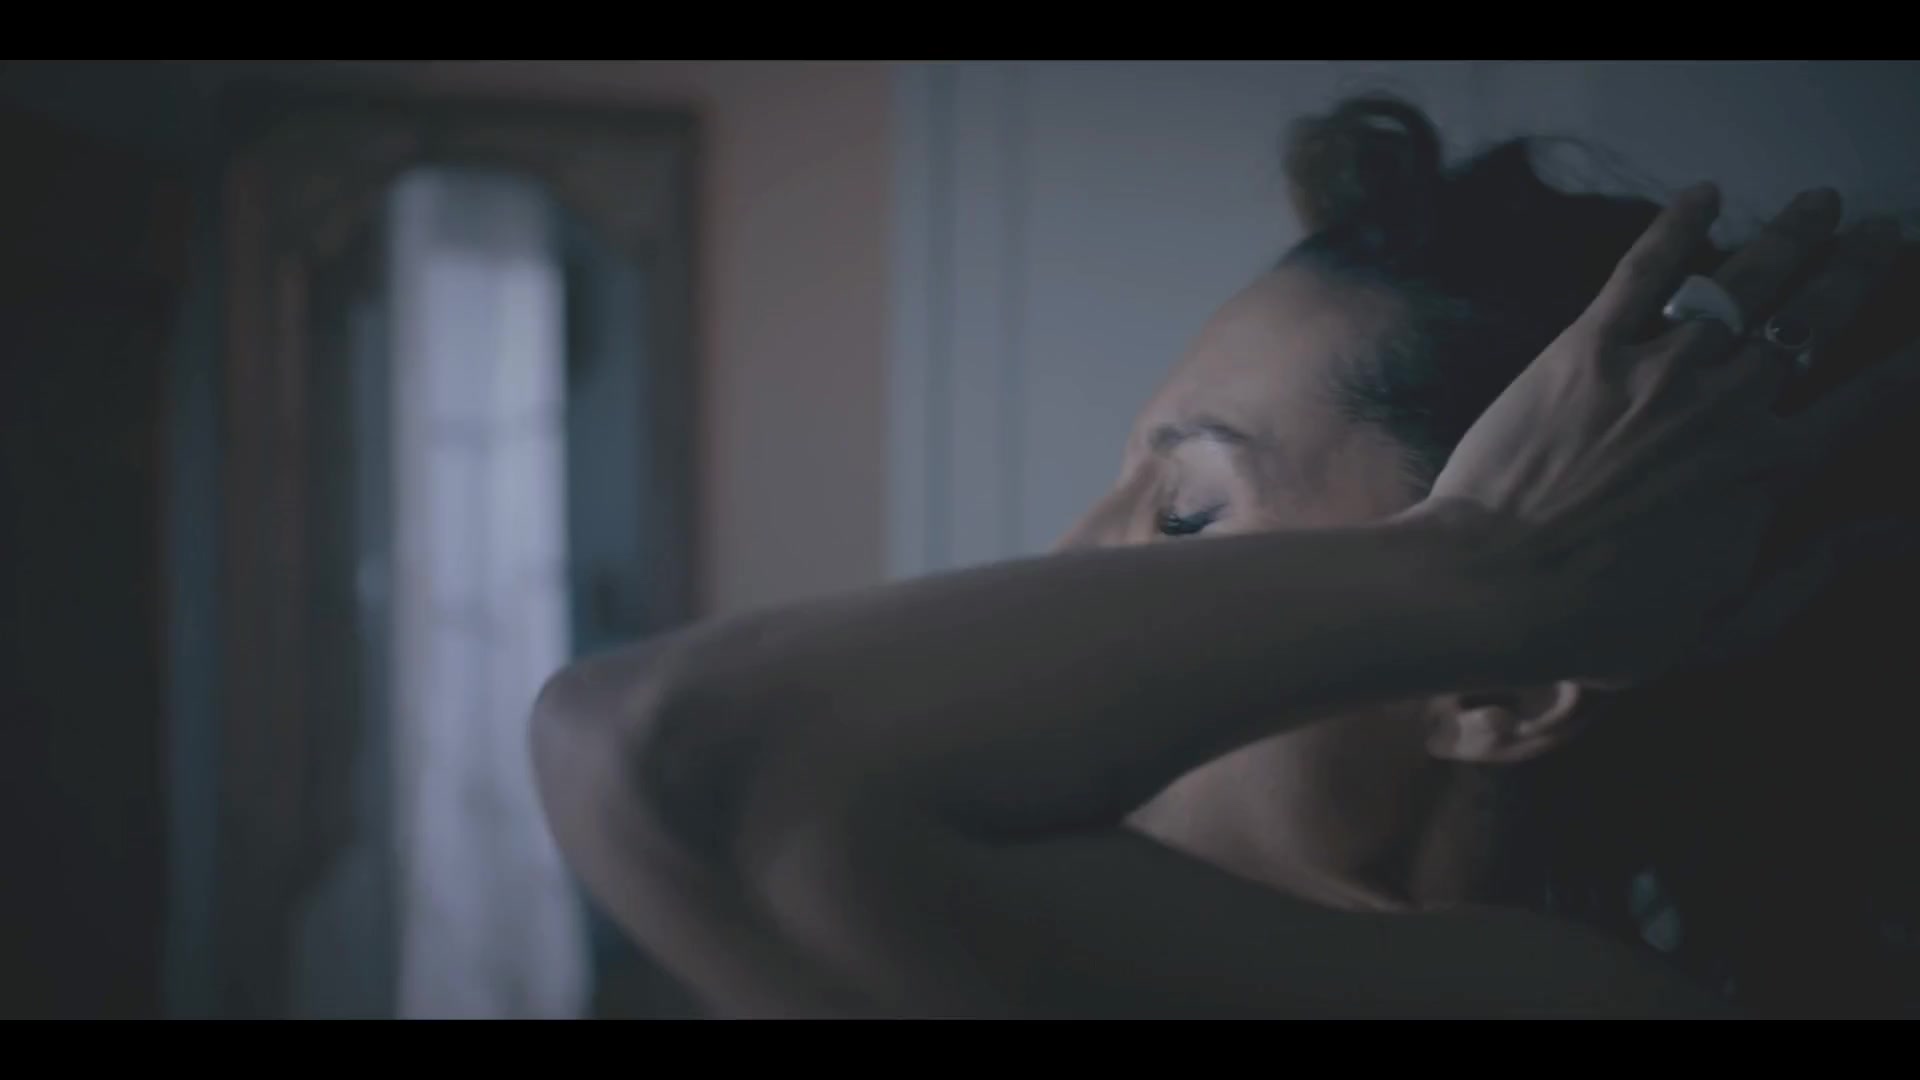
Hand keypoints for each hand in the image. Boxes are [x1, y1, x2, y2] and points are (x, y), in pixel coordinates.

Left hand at [1422, 183, 1914, 686]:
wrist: (1492, 588)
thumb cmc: (1601, 624)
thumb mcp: (1724, 624)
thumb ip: (1812, 574)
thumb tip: (1890, 537)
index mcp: (1768, 471)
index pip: (1865, 402)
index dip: (1905, 366)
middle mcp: (1727, 404)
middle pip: (1814, 318)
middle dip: (1860, 268)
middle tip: (1888, 233)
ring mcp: (1657, 368)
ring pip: (1744, 281)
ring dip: (1791, 234)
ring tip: (1820, 203)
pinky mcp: (1586, 348)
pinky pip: (1644, 271)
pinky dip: (1678, 226)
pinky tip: (1703, 194)